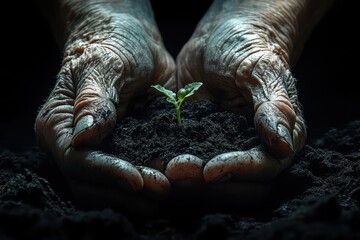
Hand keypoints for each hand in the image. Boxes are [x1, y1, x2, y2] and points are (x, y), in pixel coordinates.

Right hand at [34, 2, 174, 209]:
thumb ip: (93, 99)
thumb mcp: (103, 64)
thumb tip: (83, 138)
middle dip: (126, 192)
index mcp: (60, 125)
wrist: (132, 42)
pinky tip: (175, 181)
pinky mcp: (127, 151)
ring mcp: (101, 152)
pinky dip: (153, 182)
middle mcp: (76, 146)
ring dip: (141, 196)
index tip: (138, 179)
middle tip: (163, 189)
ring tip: (172, 190)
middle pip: (92, 185)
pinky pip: (136, 175)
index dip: (106, 173)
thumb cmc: (112, 44)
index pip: (76, 161)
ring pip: (113, 189)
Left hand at [170, 0, 309, 186]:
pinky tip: (155, 164)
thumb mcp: (260, 69)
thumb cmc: (246, 47)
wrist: (219, 38)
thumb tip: (283, 144)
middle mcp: (256, 148)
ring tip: (163, 170)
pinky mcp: (203, 143)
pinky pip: (192, 162)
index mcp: (280, 133)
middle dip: (210, 185)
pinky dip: (174, 168)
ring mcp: (228, 148)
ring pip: (214, 182)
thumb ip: (275, 106)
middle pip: (241, 185)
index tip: (210, 170)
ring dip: (190, 182)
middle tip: (178, 171)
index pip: (266, 166)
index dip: (240, 172)